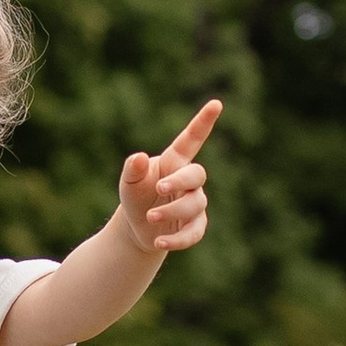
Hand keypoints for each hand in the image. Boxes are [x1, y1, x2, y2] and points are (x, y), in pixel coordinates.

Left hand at [118, 100, 220, 257]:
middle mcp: (188, 180)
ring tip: (150, 217)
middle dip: (180, 181)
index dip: (203, 122)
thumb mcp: (128, 182)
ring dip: (171, 211)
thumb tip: (138, 157)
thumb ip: (132, 169)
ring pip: (195, 204)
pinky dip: (178, 239)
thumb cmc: (136, 196)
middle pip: (197, 175)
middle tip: (159, 188)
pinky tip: (159, 242)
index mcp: (174, 161)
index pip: (192, 139)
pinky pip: (195, 232)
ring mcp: (194, 202)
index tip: (216, 103)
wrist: (138, 227)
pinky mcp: (194, 225)